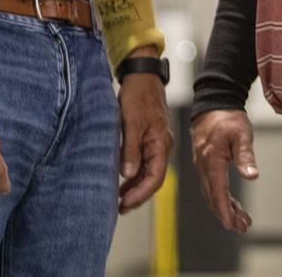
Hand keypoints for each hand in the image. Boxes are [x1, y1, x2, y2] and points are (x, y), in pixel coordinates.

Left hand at [116, 66, 172, 212]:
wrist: (142, 73)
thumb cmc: (139, 94)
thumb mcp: (131, 122)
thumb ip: (130, 150)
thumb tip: (128, 175)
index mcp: (161, 143)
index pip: (155, 177)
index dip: (140, 194)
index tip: (125, 204)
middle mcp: (161, 145)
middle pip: (153, 178)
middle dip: (138, 195)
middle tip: (120, 208)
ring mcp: (156, 141)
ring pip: (148, 171)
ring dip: (135, 185)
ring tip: (119, 198)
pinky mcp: (148, 136)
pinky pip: (144, 161)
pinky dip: (134, 172)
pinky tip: (123, 179)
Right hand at [189, 109, 257, 233]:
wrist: (213, 102)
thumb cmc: (228, 117)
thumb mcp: (242, 134)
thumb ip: (246, 156)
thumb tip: (252, 177)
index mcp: (212, 160)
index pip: (218, 192)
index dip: (225, 211)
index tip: (233, 225)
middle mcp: (203, 166)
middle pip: (213, 197)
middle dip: (226, 214)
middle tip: (242, 227)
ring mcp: (202, 165)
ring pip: (211, 193)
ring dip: (224, 208)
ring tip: (241, 219)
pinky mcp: (204, 163)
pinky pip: (210, 185)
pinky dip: (220, 197)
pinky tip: (231, 203)